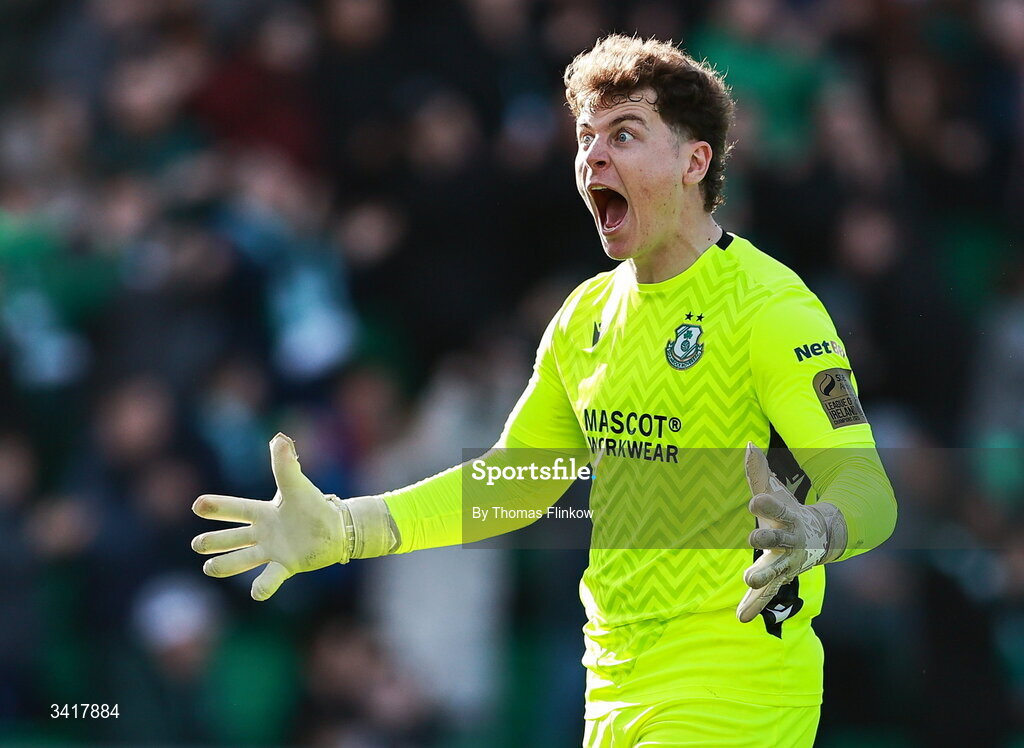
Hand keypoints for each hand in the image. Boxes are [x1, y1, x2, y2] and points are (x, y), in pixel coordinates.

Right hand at [191, 433, 351, 600]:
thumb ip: (285, 464)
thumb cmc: (314, 505)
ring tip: (208, 569)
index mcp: (264, 512)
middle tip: (197, 544)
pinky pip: (271, 577)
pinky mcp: (286, 566)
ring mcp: (272, 551)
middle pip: (234, 538)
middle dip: (215, 541)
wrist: (336, 527)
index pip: (237, 508)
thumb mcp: (297, 484)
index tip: (198, 504)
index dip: (218, 507)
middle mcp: (263, 533)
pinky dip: (264, 586)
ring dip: (226, 564)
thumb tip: (278, 438)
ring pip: (244, 559)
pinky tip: (256, 592)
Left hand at [736, 442, 843, 622]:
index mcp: (786, 517)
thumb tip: (747, 445)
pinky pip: (767, 595)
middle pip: (777, 540)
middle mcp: (789, 541)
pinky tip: (741, 618)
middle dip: (766, 540)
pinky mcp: (777, 578)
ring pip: (774, 570)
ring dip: (762, 577)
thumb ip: (758, 473)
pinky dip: (754, 606)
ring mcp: (786, 562)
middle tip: (753, 540)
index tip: (755, 501)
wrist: (818, 538)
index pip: (776, 508)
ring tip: (748, 581)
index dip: (766, 504)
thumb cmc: (788, 512)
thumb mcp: (774, 492)